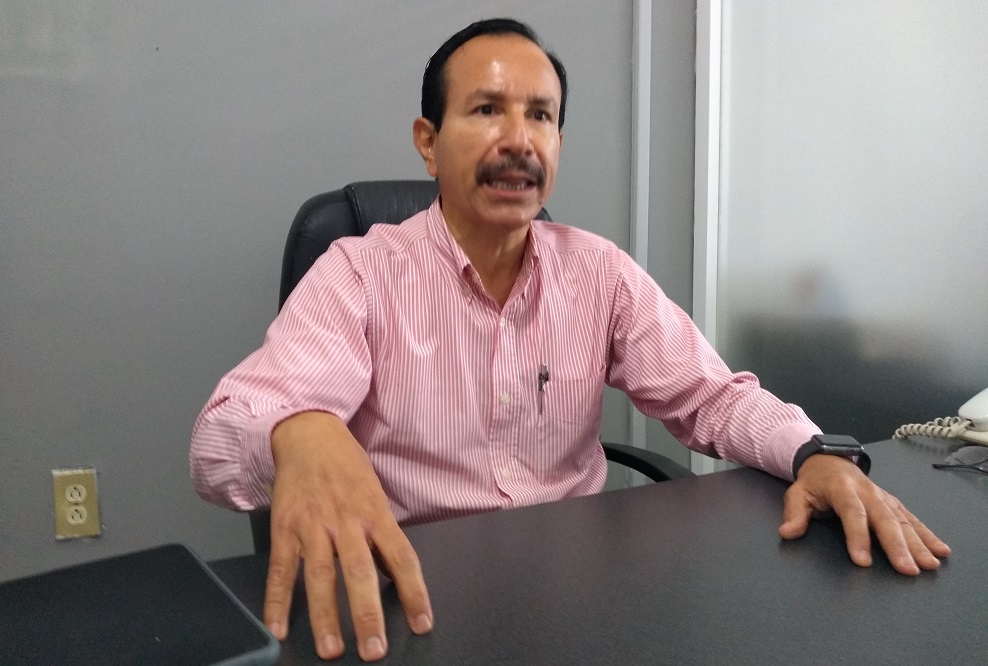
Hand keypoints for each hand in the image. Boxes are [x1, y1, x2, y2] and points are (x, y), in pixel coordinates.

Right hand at [263, 411, 432, 660]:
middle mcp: (346, 521)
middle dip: (367, 614)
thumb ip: (382, 536)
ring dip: (325, 616)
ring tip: (332, 649)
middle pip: (359, 572)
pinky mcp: (284, 527)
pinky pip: (281, 569)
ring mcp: (313, 525)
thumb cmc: (347, 466)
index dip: (414, 592)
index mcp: (375, 513)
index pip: (402, 558)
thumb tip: (394, 576)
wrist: (308, 434)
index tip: (423, 623)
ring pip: (320, 576)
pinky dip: (277, 601)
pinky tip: (278, 628)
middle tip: (373, 650)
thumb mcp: (375, 494)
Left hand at [779, 454, 950, 574]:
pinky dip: (927, 535)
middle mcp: (868, 492)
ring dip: (918, 544)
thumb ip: (794, 513)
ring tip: (929, 565)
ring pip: (903, 521)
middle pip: (885, 519)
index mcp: (843, 488)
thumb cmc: (814, 482)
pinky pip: (912, 519)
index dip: (858, 537)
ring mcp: (884, 497)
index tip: (863, 561)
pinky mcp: (893, 503)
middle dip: (897, 546)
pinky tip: (940, 551)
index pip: (852, 513)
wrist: (830, 460)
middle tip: (907, 569)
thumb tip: (788, 533)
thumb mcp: (797, 493)